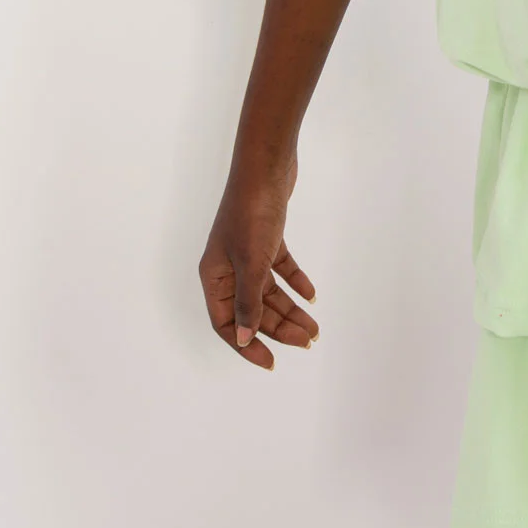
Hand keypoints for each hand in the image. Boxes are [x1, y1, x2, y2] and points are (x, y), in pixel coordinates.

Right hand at [198, 152, 320, 369]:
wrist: (266, 166)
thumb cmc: (252, 213)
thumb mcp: (251, 262)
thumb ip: (248, 302)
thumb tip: (245, 338)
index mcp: (214, 276)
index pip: (226, 323)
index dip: (247, 344)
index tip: (271, 361)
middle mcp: (227, 267)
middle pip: (252, 308)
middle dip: (278, 327)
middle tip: (307, 341)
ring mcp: (247, 251)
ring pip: (268, 291)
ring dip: (290, 309)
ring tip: (314, 328)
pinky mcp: (266, 237)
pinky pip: (279, 268)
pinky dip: (295, 281)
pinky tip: (311, 295)